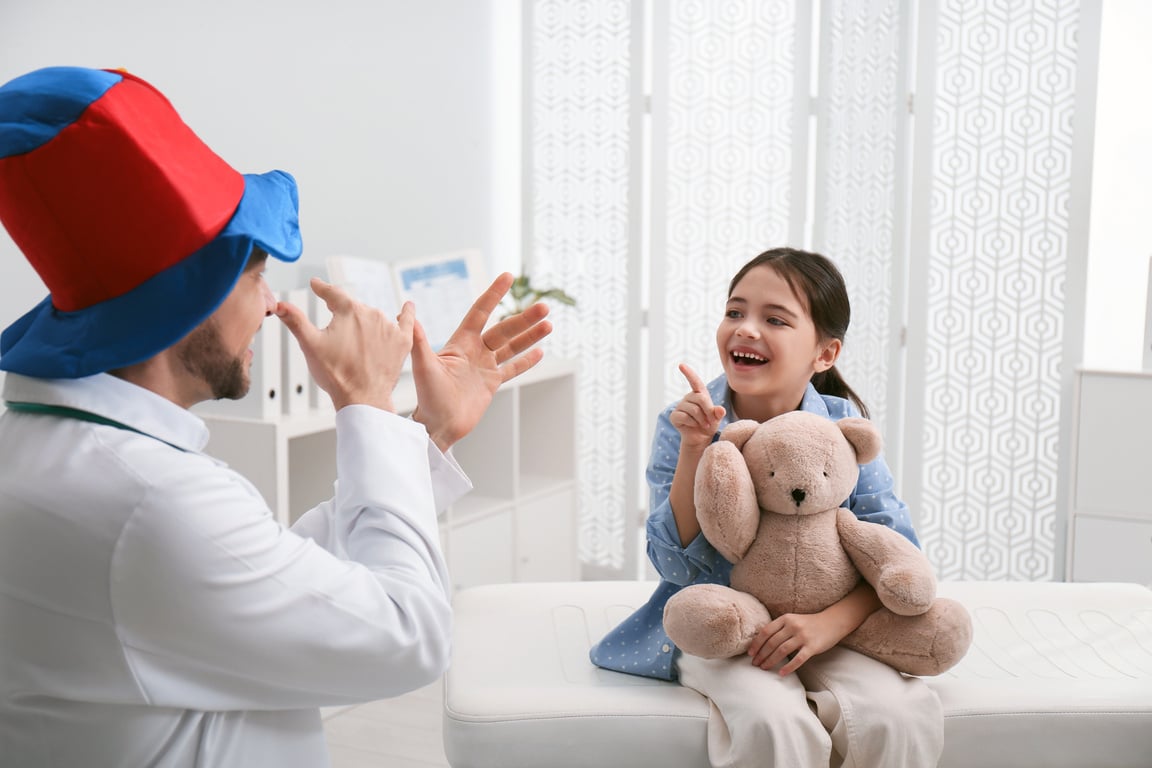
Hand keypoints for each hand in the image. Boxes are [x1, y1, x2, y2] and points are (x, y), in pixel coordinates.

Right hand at [276, 278, 412, 411]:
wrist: (362, 398)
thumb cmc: (336, 375)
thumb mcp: (310, 345)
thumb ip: (295, 321)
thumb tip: (280, 304)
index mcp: (349, 311)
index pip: (333, 293)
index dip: (322, 288)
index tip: (316, 284)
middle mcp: (372, 314)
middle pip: (353, 308)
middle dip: (342, 313)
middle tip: (335, 329)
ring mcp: (389, 327)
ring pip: (373, 317)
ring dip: (365, 322)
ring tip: (356, 339)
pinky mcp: (402, 341)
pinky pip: (407, 322)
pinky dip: (407, 314)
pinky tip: (408, 307)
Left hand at [410, 272, 552, 451]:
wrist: (438, 425)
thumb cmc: (427, 397)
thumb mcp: (423, 366)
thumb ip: (419, 340)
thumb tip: (407, 312)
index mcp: (461, 342)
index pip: (481, 312)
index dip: (494, 294)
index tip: (508, 276)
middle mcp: (475, 351)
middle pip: (504, 329)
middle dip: (524, 319)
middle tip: (544, 307)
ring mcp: (484, 367)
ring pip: (512, 347)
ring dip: (530, 336)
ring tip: (549, 324)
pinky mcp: (491, 383)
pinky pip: (512, 369)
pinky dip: (526, 361)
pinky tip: (540, 351)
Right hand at [668, 363, 725, 451]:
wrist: (700, 438)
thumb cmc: (709, 424)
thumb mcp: (717, 418)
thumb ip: (719, 413)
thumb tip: (720, 410)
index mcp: (698, 394)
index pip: (694, 381)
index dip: (688, 373)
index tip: (681, 365)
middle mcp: (688, 398)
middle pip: (700, 399)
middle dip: (708, 411)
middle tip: (711, 421)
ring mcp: (680, 406)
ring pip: (693, 410)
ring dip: (701, 420)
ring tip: (704, 425)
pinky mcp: (674, 416)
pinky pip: (685, 417)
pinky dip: (692, 423)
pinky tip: (694, 426)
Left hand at [747, 611, 843, 675]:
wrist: (832, 622)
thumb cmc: (809, 623)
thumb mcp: (792, 620)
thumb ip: (779, 628)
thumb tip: (761, 642)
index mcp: (786, 619)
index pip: (766, 631)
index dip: (756, 643)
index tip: (750, 653)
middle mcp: (793, 626)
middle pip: (772, 642)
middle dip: (761, 654)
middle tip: (755, 664)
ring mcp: (803, 636)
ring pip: (782, 651)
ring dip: (771, 661)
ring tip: (764, 668)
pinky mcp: (812, 647)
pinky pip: (798, 659)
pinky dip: (788, 667)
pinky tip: (781, 673)